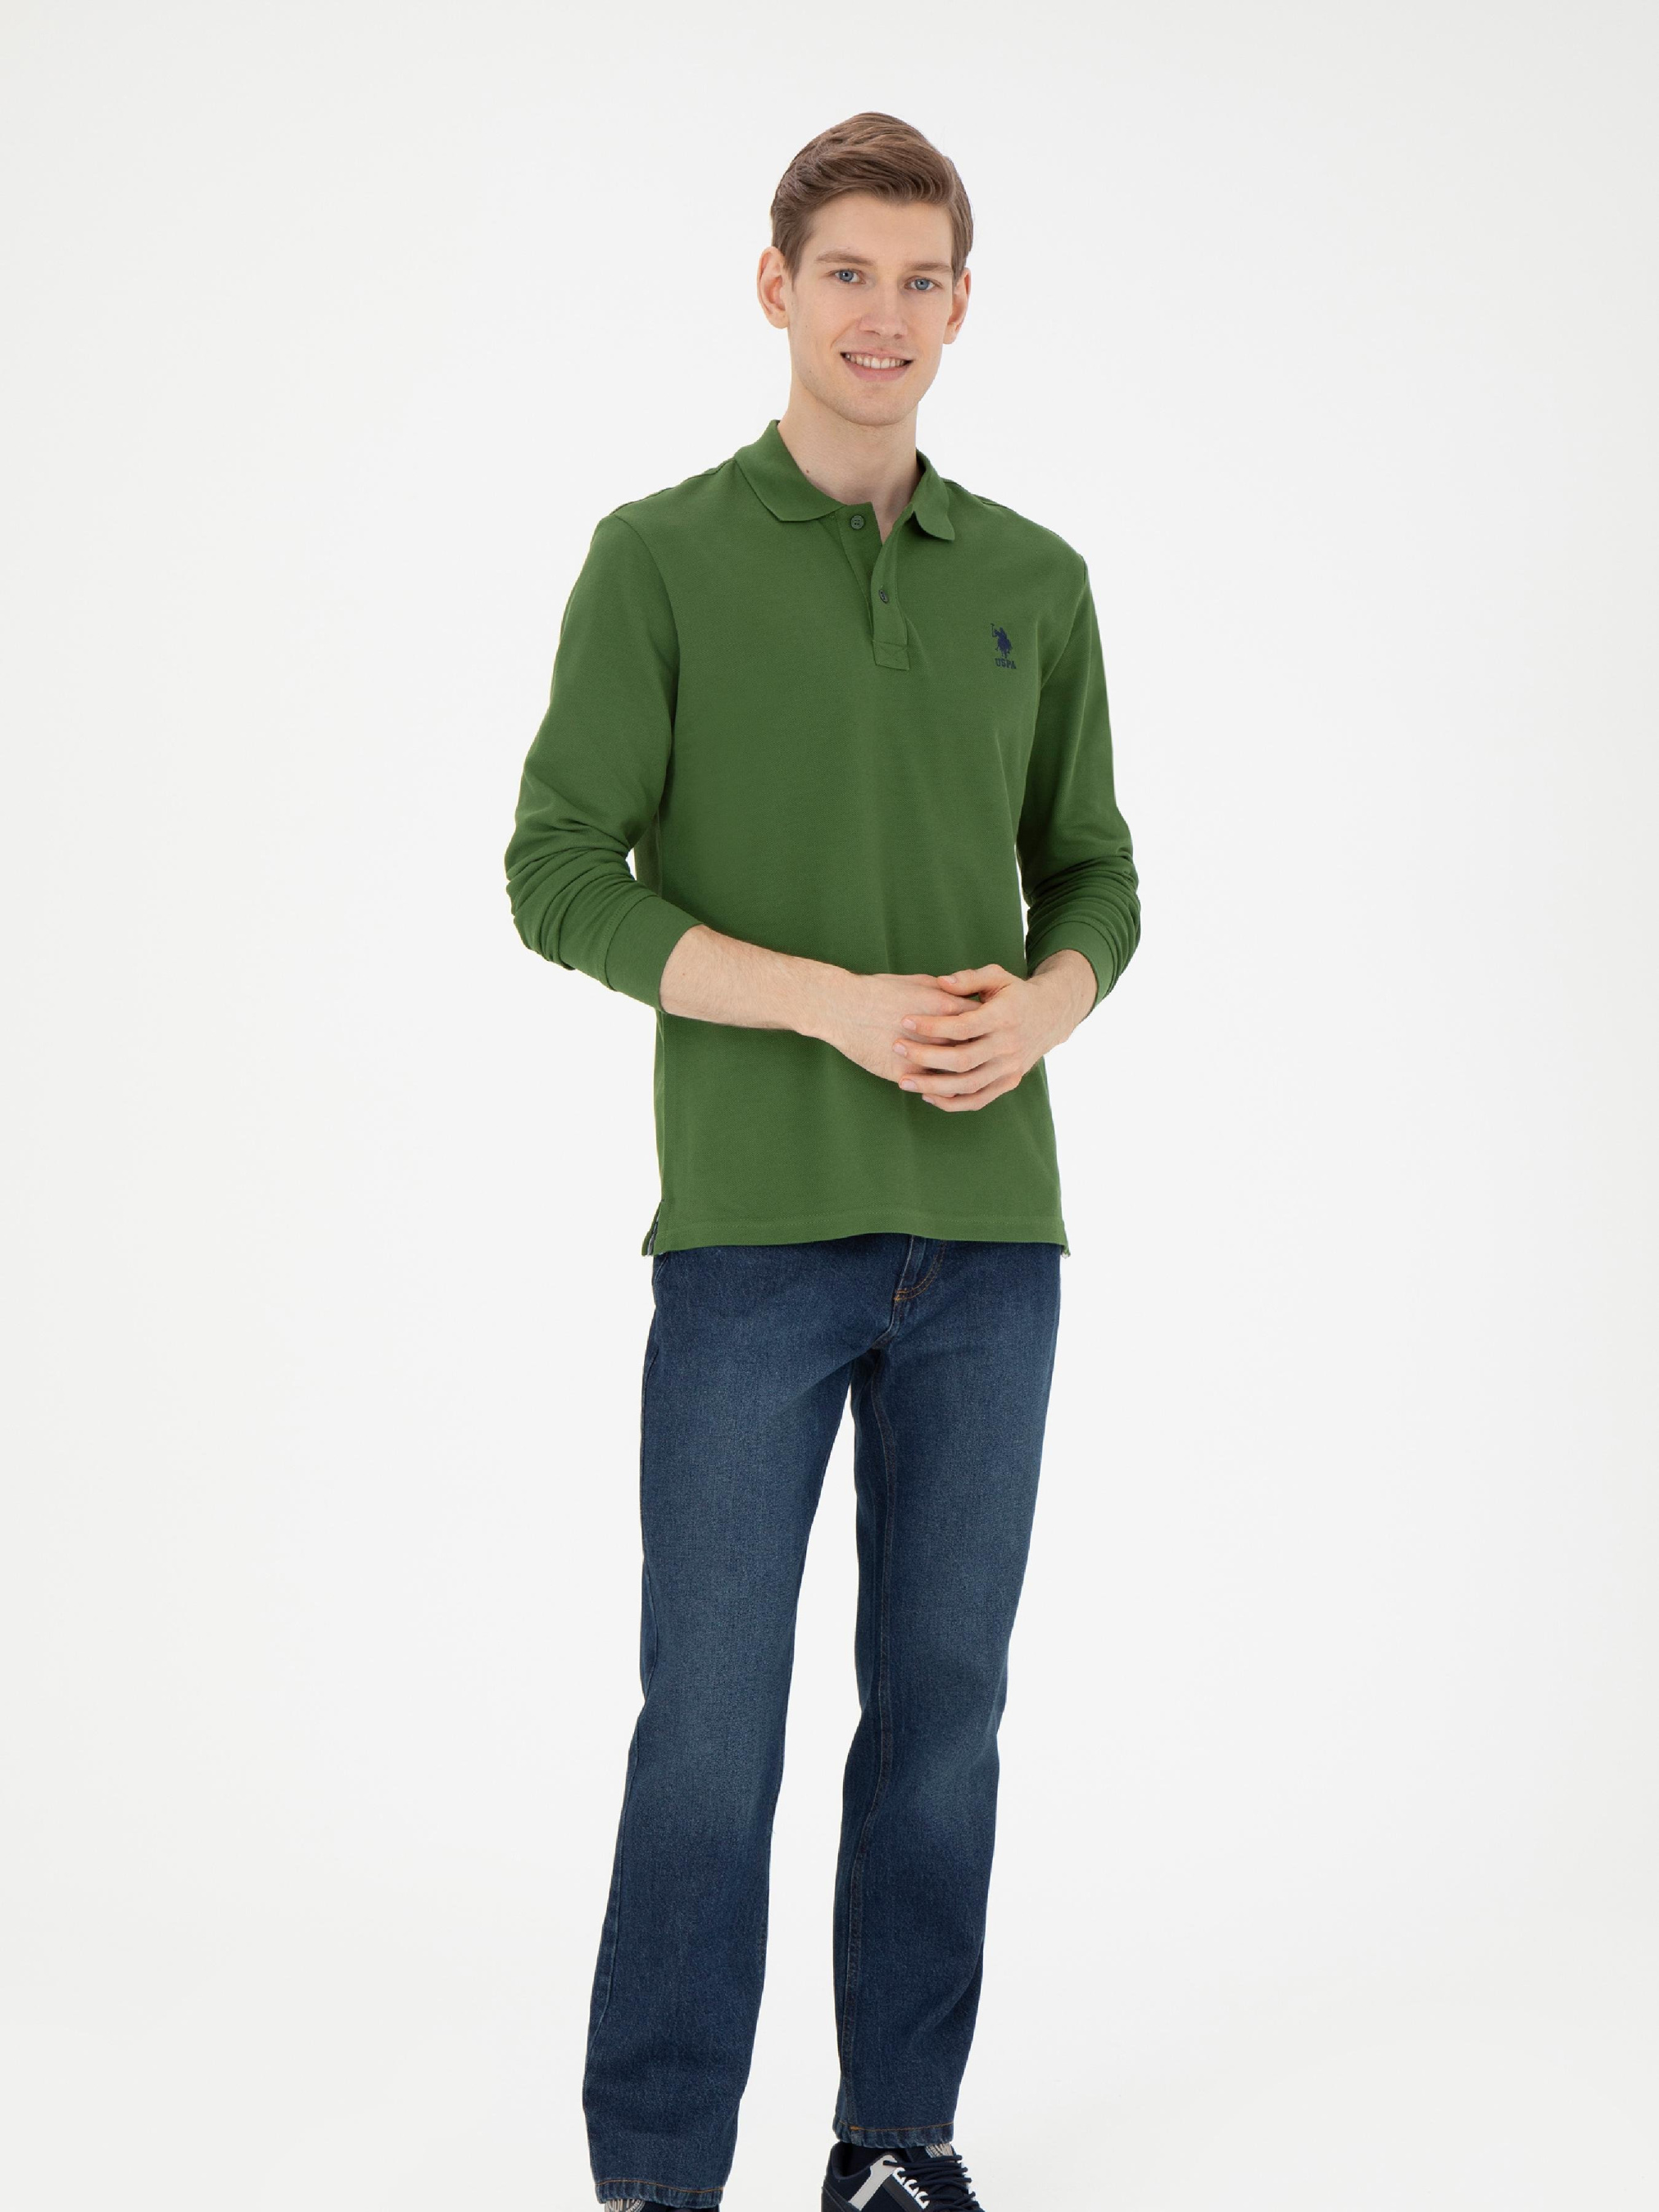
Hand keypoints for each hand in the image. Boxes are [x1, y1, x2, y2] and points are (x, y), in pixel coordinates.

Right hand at [811, 969, 986, 1084]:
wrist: (842, 1007)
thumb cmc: (878, 990)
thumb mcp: (918, 982)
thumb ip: (946, 992)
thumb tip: (964, 998)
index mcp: (945, 1007)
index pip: (982, 1023)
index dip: (986, 1029)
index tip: (986, 1032)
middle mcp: (938, 1034)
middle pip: (973, 1051)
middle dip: (979, 1054)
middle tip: (980, 1056)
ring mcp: (921, 1057)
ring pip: (955, 1075)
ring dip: (960, 1076)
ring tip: (961, 1075)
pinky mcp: (904, 1074)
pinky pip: (931, 1089)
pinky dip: (939, 1091)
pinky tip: (941, 1090)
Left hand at [888, 957, 1092, 1111]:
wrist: (1051, 1016)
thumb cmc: (1014, 993)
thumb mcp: (997, 976)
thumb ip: (969, 978)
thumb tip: (940, 982)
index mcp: (1005, 1017)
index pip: (963, 1026)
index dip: (933, 1025)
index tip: (905, 1020)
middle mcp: (1009, 1045)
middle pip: (962, 1059)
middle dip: (925, 1055)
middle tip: (896, 1047)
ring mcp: (1010, 1067)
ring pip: (968, 1085)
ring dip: (933, 1086)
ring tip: (903, 1080)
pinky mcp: (1009, 1082)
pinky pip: (978, 1099)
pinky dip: (952, 1103)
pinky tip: (927, 1096)